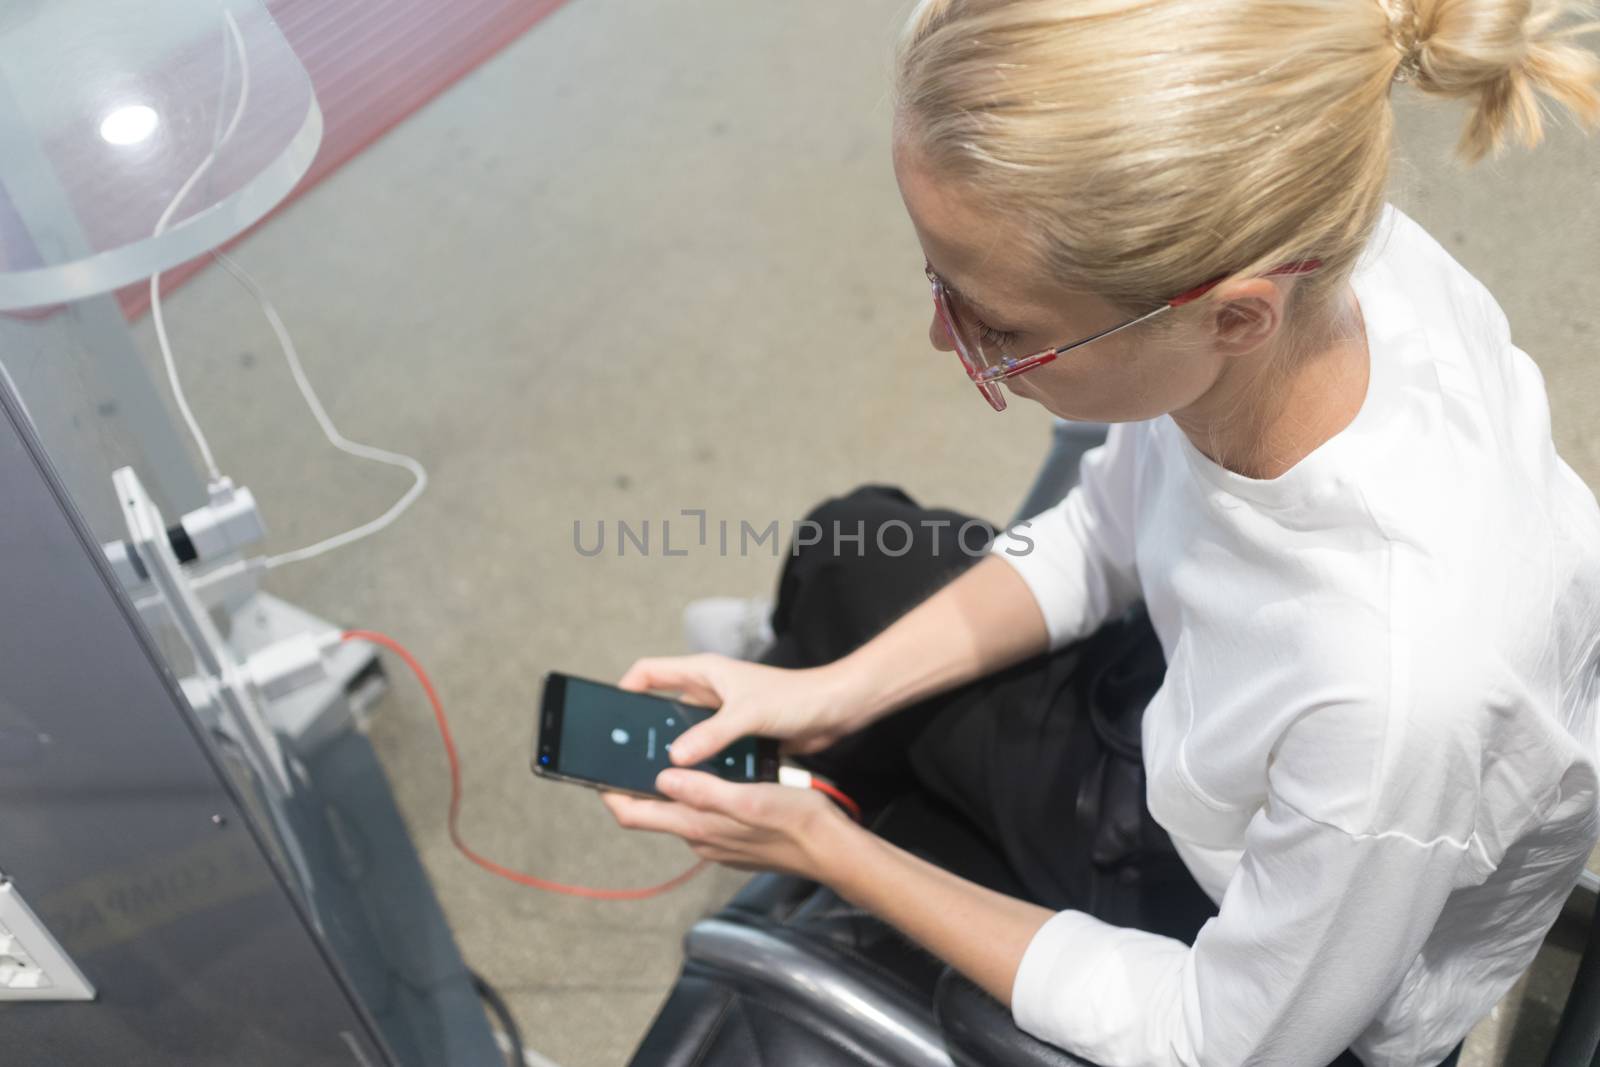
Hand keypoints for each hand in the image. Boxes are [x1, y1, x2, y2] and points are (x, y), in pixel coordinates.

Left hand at [600, 769, 856, 880]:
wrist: (832, 850)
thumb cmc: (797, 822)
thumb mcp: (748, 797)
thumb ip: (702, 790)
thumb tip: (661, 779)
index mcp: (698, 825)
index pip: (635, 814)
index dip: (609, 794)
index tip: (594, 772)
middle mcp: (701, 838)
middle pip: (654, 813)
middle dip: (638, 785)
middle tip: (632, 752)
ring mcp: (718, 842)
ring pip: (681, 812)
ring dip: (671, 788)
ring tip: (671, 755)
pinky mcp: (735, 841)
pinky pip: (705, 817)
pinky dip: (698, 796)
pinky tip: (714, 776)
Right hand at [617, 653, 868, 765]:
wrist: (837, 709)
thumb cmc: (797, 696)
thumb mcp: (748, 714)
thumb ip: (711, 735)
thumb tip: (674, 758)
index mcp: (704, 673)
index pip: (649, 673)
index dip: (625, 691)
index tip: (610, 717)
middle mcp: (709, 692)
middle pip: (661, 710)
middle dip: (646, 734)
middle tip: (629, 760)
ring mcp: (722, 716)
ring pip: (684, 737)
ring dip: (676, 756)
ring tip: (660, 779)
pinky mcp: (737, 737)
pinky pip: (708, 754)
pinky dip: (701, 768)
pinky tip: (697, 786)